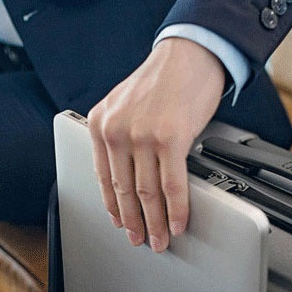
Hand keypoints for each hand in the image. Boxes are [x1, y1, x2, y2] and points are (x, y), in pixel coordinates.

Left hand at [87, 37, 224, 251]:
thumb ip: (120, 138)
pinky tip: (177, 223)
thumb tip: (128, 181)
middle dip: (134, 222)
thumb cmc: (163, 79)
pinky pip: (171, 186)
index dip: (114, 207)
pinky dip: (176, 210)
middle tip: (141, 240)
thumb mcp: (126, 106)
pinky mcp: (170, 138)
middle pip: (124, 191)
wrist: (191, 51)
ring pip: (146, 193)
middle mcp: (116, 130)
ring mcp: (142, 135)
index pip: (103, 178)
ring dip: (155, 223)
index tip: (120, 224)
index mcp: (100, 123)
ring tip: (160, 239)